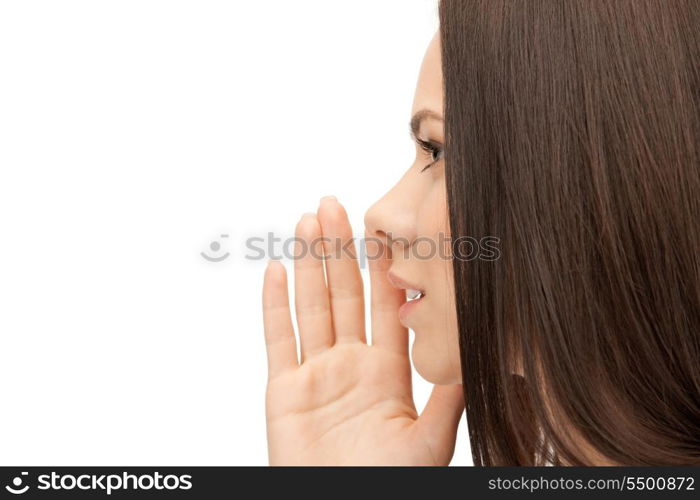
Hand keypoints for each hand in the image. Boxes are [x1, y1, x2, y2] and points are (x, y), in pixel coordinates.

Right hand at [262, 196, 463, 464]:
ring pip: (312, 305)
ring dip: (308, 263)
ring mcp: (316, 373)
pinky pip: (279, 338)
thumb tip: (475, 351)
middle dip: (338, 249)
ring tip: (308, 221)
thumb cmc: (388, 484)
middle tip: (334, 204)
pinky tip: (276, 270)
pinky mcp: (284, 390)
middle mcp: (351, 363)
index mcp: (387, 370)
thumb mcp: (429, 441)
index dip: (381, 265)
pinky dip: (274, 304)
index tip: (380, 229)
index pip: (384, 305)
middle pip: (344, 293)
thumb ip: (448, 397)